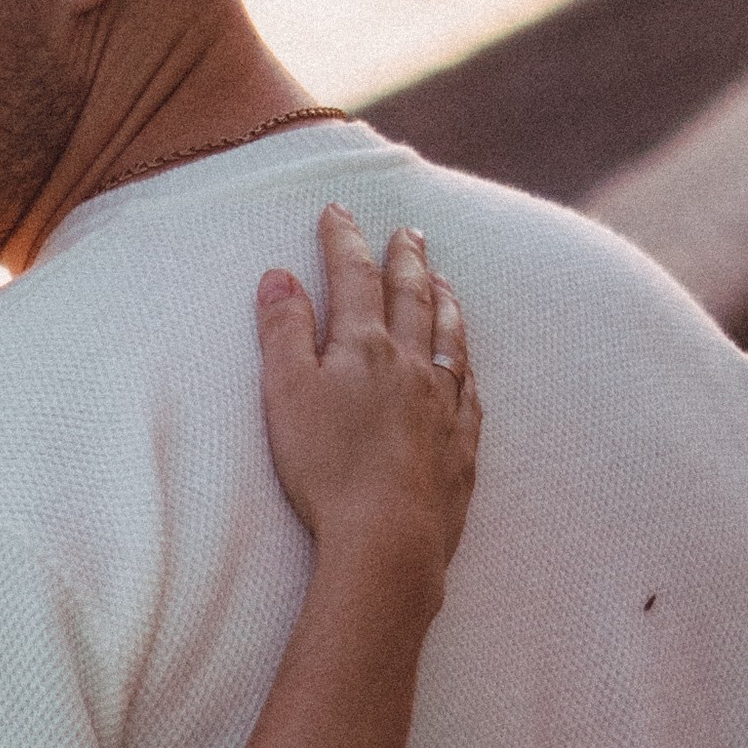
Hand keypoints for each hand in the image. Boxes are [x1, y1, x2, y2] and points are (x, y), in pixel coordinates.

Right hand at [255, 204, 480, 575]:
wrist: (388, 536)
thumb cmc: (328, 468)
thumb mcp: (286, 395)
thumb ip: (283, 333)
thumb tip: (278, 277)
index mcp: (365, 347)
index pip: (354, 277)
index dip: (344, 240)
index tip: (338, 211)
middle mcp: (412, 364)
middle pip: (411, 297)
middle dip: (405, 259)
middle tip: (409, 232)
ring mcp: (443, 403)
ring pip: (449, 337)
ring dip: (444, 301)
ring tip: (442, 279)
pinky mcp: (461, 444)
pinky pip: (469, 388)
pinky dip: (465, 361)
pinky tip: (463, 359)